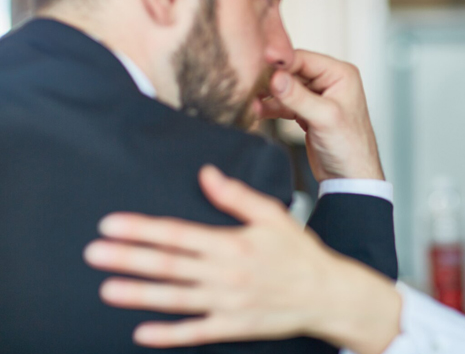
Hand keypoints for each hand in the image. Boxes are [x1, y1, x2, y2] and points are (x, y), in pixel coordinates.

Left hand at [83, 165, 400, 352]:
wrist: (327, 293)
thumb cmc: (299, 251)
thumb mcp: (272, 215)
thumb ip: (236, 195)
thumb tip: (206, 173)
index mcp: (233, 243)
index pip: (178, 234)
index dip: (142, 229)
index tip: (112, 224)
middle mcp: (226, 274)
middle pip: (170, 265)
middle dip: (129, 258)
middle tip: (94, 254)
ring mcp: (228, 303)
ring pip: (176, 299)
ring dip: (140, 294)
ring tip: (107, 289)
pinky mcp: (233, 327)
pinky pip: (195, 332)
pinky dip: (168, 334)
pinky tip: (142, 332)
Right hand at [262, 50, 383, 181]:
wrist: (350, 178)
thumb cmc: (350, 148)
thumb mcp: (324, 118)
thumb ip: (298, 97)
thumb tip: (275, 77)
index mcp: (340, 74)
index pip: (303, 58)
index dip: (279, 62)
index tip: (256, 65)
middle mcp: (329, 81)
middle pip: (291, 71)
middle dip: (270, 79)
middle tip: (248, 84)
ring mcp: (317, 97)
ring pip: (285, 87)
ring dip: (268, 94)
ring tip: (250, 100)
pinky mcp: (307, 112)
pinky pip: (284, 103)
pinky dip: (271, 107)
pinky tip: (257, 111)